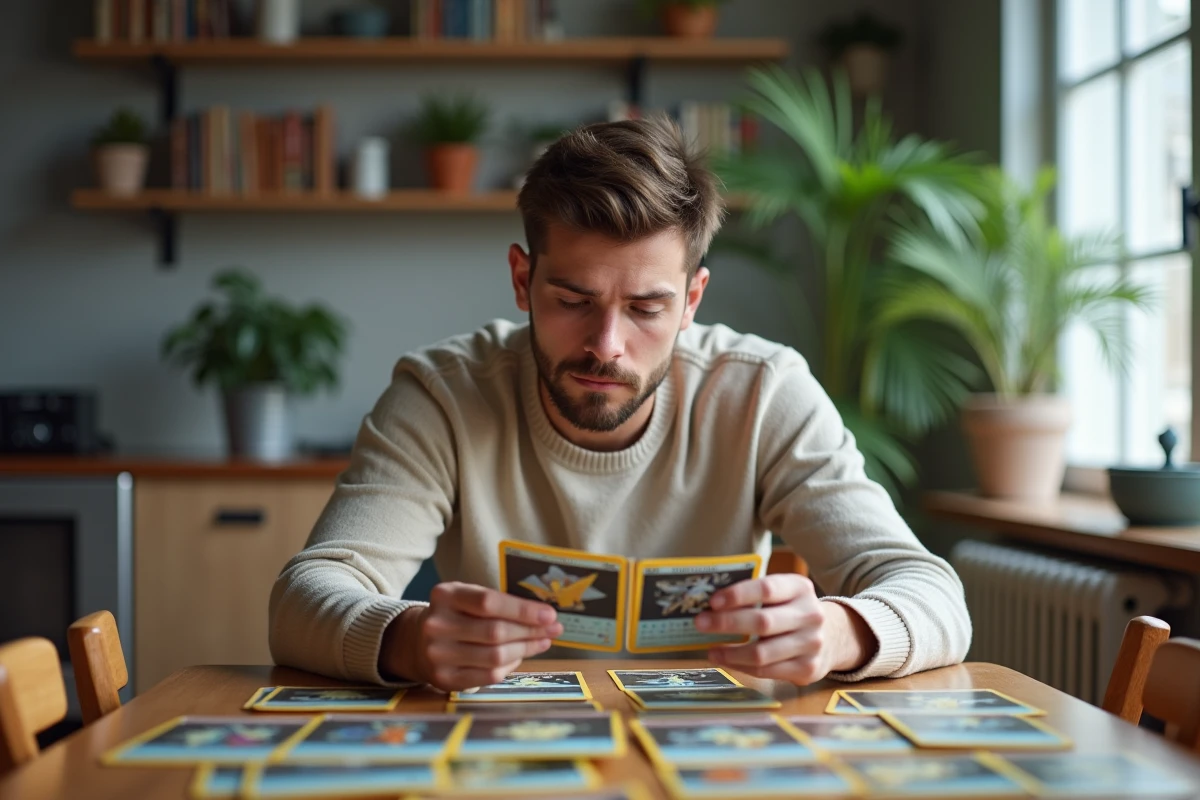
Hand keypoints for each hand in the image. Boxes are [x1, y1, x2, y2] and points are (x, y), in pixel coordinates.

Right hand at [380, 582, 562, 690]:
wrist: (416, 642)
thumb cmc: (454, 615)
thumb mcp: (466, 597)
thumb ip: (498, 602)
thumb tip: (543, 615)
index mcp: (445, 596)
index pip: (489, 603)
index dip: (523, 610)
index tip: (549, 614)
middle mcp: (437, 625)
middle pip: (495, 631)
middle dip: (531, 631)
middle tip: (554, 629)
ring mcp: (438, 655)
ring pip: (495, 656)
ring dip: (526, 649)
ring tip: (542, 642)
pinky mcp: (444, 679)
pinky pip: (489, 675)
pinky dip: (510, 666)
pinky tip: (521, 656)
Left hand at [695, 574, 875, 684]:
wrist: (833, 635)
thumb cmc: (791, 610)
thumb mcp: (783, 592)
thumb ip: (754, 594)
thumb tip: (709, 603)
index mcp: (800, 587)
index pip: (767, 588)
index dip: (738, 594)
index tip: (713, 601)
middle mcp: (810, 615)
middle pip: (763, 622)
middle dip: (726, 623)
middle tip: (700, 623)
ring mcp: (812, 644)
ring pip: (763, 652)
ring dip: (731, 652)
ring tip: (710, 649)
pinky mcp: (808, 669)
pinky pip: (767, 671)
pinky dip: (742, 666)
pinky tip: (727, 660)